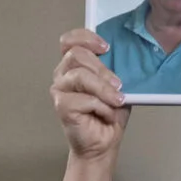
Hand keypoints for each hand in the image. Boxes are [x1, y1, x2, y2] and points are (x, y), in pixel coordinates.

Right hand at [52, 29, 129, 160]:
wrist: (104, 142)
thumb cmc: (109, 114)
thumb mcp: (116, 85)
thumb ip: (112, 69)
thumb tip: (121, 57)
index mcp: (74, 65)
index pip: (70, 40)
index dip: (86, 38)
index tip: (106, 48)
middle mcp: (63, 75)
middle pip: (77, 55)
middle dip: (102, 69)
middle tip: (118, 86)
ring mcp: (59, 90)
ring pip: (80, 76)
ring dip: (103, 89)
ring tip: (117, 101)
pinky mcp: (61, 106)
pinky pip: (84, 99)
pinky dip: (101, 107)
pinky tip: (106, 115)